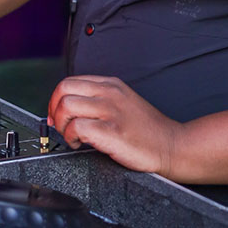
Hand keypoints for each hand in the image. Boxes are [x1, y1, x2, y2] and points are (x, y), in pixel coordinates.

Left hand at [47, 75, 179, 175]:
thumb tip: (70, 109)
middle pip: (63, 89)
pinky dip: (72, 138)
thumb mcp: (124, 102)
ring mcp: (111, 111)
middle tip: (60, 127)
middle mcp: (109, 93)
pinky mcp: (112, 131)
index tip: (56, 115)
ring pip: (67, 106)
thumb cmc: (148, 130)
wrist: (172, 146)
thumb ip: (99, 100)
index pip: (70, 81)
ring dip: (62, 125)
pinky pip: (78, 128)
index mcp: (110, 84)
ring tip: (72, 137)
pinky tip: (80, 145)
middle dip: (54, 110)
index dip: (56, 99)